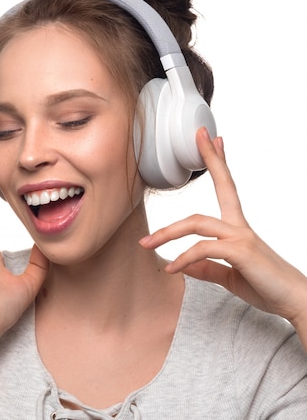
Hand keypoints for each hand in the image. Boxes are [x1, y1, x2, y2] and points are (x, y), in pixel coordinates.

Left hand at [139, 128, 306, 330]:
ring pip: (198, 223)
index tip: (214, 139)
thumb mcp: (230, 275)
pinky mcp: (241, 253)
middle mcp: (240, 227)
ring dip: (168, 232)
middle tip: (197, 136)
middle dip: (209, 159)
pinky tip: (170, 268)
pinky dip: (183, 259)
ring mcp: (242, 237)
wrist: (294, 303)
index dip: (219, 162)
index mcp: (237, 228)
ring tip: (147, 243)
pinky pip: (203, 249)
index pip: (227, 187)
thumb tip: (184, 264)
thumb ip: (207, 267)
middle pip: (222, 187)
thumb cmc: (266, 286)